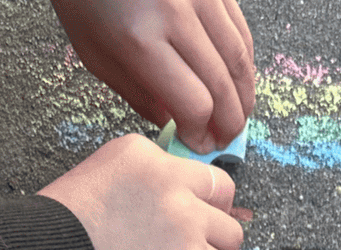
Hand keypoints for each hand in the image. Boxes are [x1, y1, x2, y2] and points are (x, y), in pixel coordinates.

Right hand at [38, 133, 241, 249]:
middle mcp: (168, 178)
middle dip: (212, 223)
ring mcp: (185, 218)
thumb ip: (135, 192)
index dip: (188, 202)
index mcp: (139, 153)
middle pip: (223, 194)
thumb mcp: (93, 186)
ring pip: (230, 237)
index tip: (173, 226)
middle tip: (190, 249)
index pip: (189, 171)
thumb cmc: (55, 238)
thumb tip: (162, 223)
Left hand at [51, 0, 253, 153]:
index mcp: (141, 40)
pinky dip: (243, 61)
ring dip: (244, 96)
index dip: (201, 134)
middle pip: (222, 87)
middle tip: (223, 140)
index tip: (198, 144)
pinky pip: (240, 29)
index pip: (194, 104)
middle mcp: (176, 13)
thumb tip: (172, 121)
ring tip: (236, 117)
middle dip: (228, 123)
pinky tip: (235, 80)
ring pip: (240, 58)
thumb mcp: (96, 54)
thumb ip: (137, 94)